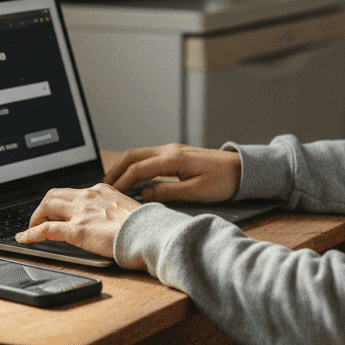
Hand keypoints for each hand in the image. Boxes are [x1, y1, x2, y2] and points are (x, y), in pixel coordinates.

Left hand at [15, 183, 141, 264]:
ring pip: (46, 206)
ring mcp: (81, 212)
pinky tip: (23, 238)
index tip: (57, 211)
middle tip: (39, 219)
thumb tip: (112, 222)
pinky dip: (30, 234)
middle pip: (54, 195)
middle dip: (43, 206)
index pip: (73, 192)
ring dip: (35, 217)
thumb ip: (115, 212)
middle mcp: (88, 196)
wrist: (150, 234)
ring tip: (31, 228)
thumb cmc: (145, 227)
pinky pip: (45, 230)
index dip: (60, 202)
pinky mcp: (77, 230)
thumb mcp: (129, 211)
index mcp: (101, 191)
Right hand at [104, 144, 241, 203]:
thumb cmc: (223, 181)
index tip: (111, 193)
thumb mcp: (196, 192)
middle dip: (116, 169)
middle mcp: (170, 150)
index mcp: (173, 159)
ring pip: (139, 154)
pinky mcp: (176, 154)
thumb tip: (144, 194)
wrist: (242, 169)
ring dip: (124, 167)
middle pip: (133, 156)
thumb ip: (168, 192)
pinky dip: (135, 166)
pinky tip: (132, 177)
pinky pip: (149, 157)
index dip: (123, 181)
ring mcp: (172, 150)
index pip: (139, 168)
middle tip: (103, 185)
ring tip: (113, 182)